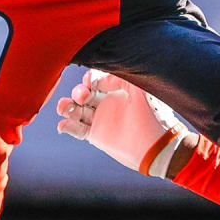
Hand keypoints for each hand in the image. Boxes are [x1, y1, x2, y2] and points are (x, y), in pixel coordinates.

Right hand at [55, 70, 190, 177]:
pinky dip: (67, 126)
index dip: (90, 78)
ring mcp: (101, 119)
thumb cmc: (153, 113)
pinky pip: (77, 129)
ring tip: (64, 107)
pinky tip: (63, 125)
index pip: (96, 79)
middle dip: (78, 92)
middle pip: (83, 92)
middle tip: (83, 96)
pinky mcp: (96, 136)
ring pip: (76, 110)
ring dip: (66, 106)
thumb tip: (98, 80)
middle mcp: (108, 102)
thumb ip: (118, 76)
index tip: (90, 81)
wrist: (156, 143)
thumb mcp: (139, 86)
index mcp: (118, 88)